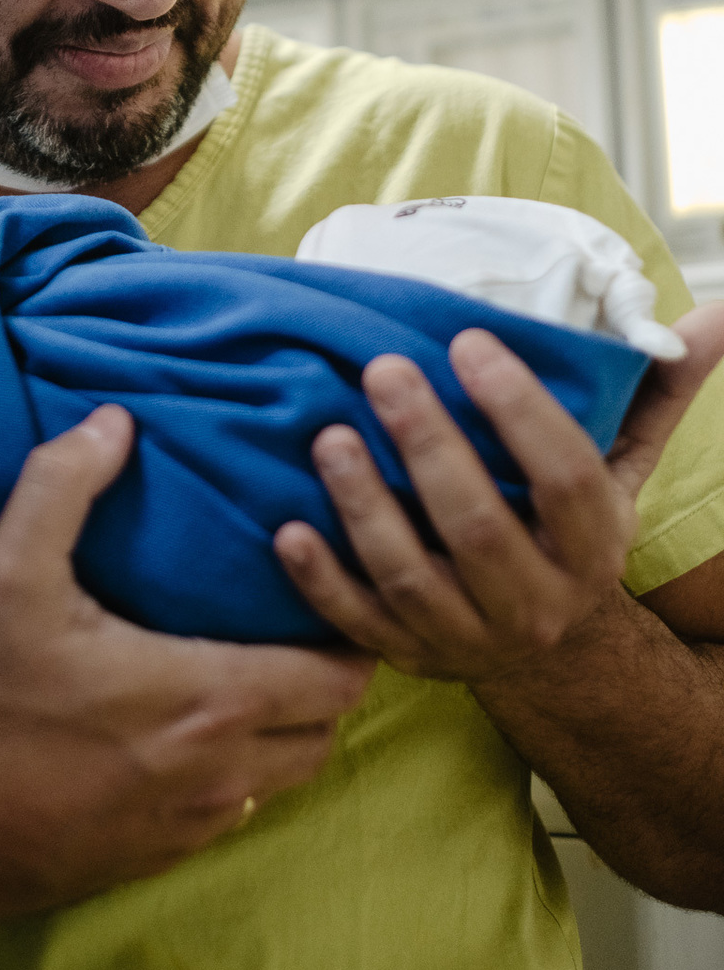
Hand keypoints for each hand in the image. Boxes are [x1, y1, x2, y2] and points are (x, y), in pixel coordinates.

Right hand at [0, 406, 373, 925]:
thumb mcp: (6, 572)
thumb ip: (64, 483)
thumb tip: (114, 421)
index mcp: (206, 698)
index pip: (340, 677)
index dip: (345, 634)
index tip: (317, 593)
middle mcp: (218, 773)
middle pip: (325, 730)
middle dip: (322, 681)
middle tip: (287, 626)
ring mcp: (188, 828)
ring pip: (280, 780)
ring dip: (278, 732)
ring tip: (241, 673)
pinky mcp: (152, 862)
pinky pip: (228, 816)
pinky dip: (229, 776)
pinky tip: (178, 734)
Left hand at [274, 305, 723, 686]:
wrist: (547, 649)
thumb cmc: (570, 528)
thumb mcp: (621, 467)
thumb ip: (655, 392)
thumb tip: (719, 312)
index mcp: (594, 545)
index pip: (563, 476)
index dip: (518, 409)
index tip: (468, 341)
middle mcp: (536, 601)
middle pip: (479, 526)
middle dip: (428, 445)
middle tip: (382, 371)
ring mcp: (467, 636)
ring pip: (412, 576)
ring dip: (366, 506)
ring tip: (328, 435)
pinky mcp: (408, 657)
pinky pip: (359, 626)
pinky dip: (322, 583)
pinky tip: (289, 530)